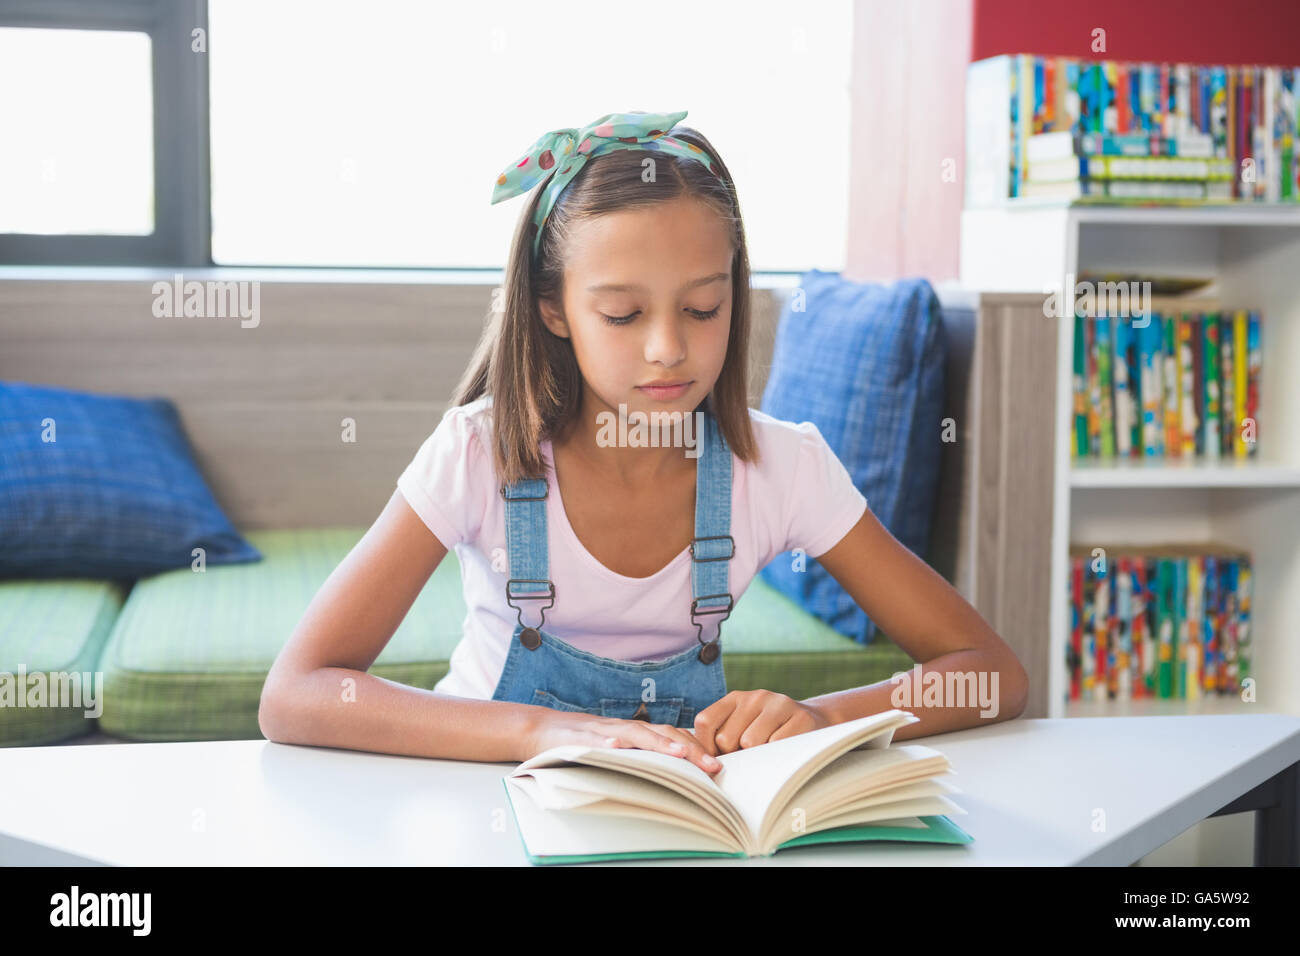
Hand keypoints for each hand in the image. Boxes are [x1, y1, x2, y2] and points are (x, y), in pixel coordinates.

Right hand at [525, 711, 723, 774]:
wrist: (540, 730)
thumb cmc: (581, 743)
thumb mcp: (615, 749)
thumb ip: (641, 755)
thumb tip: (674, 772)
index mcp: (634, 733)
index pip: (671, 736)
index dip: (695, 748)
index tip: (717, 765)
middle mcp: (623, 729)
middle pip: (662, 733)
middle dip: (689, 749)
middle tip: (712, 766)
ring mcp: (602, 731)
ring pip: (635, 734)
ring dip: (659, 743)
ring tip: (679, 754)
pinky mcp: (579, 738)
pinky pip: (595, 741)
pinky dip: (607, 744)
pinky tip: (616, 749)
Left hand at [694, 690, 832, 755]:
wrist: (812, 723)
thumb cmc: (769, 734)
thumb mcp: (743, 728)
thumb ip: (719, 738)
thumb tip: (699, 762)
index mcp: (736, 698)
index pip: (705, 721)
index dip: (705, 747)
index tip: (715, 762)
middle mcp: (755, 697)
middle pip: (725, 738)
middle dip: (733, 756)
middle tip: (748, 757)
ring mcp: (778, 704)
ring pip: (750, 743)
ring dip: (756, 757)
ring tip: (766, 752)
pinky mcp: (800, 717)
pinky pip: (775, 746)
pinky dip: (775, 756)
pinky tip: (782, 750)